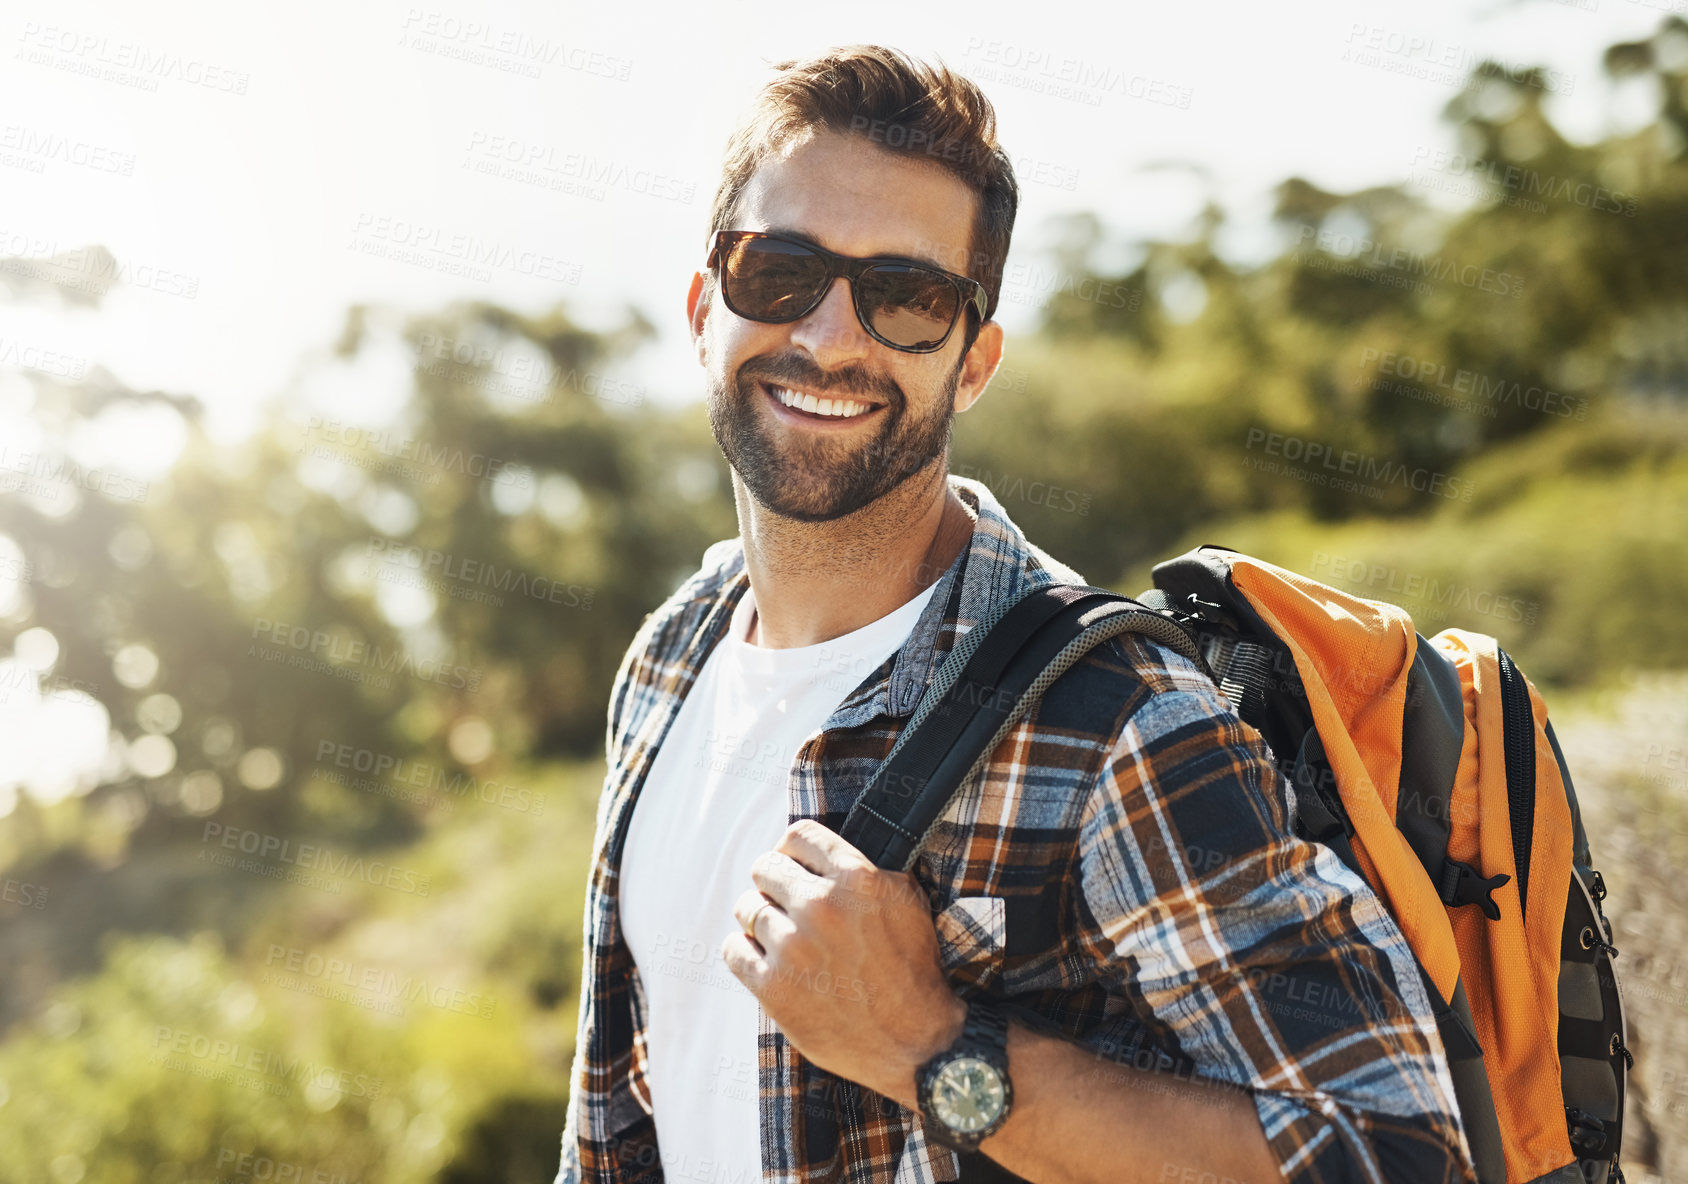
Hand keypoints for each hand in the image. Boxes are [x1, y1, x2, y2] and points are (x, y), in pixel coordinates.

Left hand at [722, 819, 966, 1108]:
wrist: (916, 1042)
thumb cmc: (913, 971)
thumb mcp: (908, 902)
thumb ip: (868, 870)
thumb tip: (827, 854)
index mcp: (856, 879)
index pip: (798, 836)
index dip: (792, 849)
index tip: (793, 863)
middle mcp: (821, 906)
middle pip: (765, 867)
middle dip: (773, 881)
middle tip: (783, 901)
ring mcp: (793, 948)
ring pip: (747, 908)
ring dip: (759, 918)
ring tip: (777, 934)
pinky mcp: (774, 988)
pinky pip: (734, 951)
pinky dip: (743, 951)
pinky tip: (761, 957)